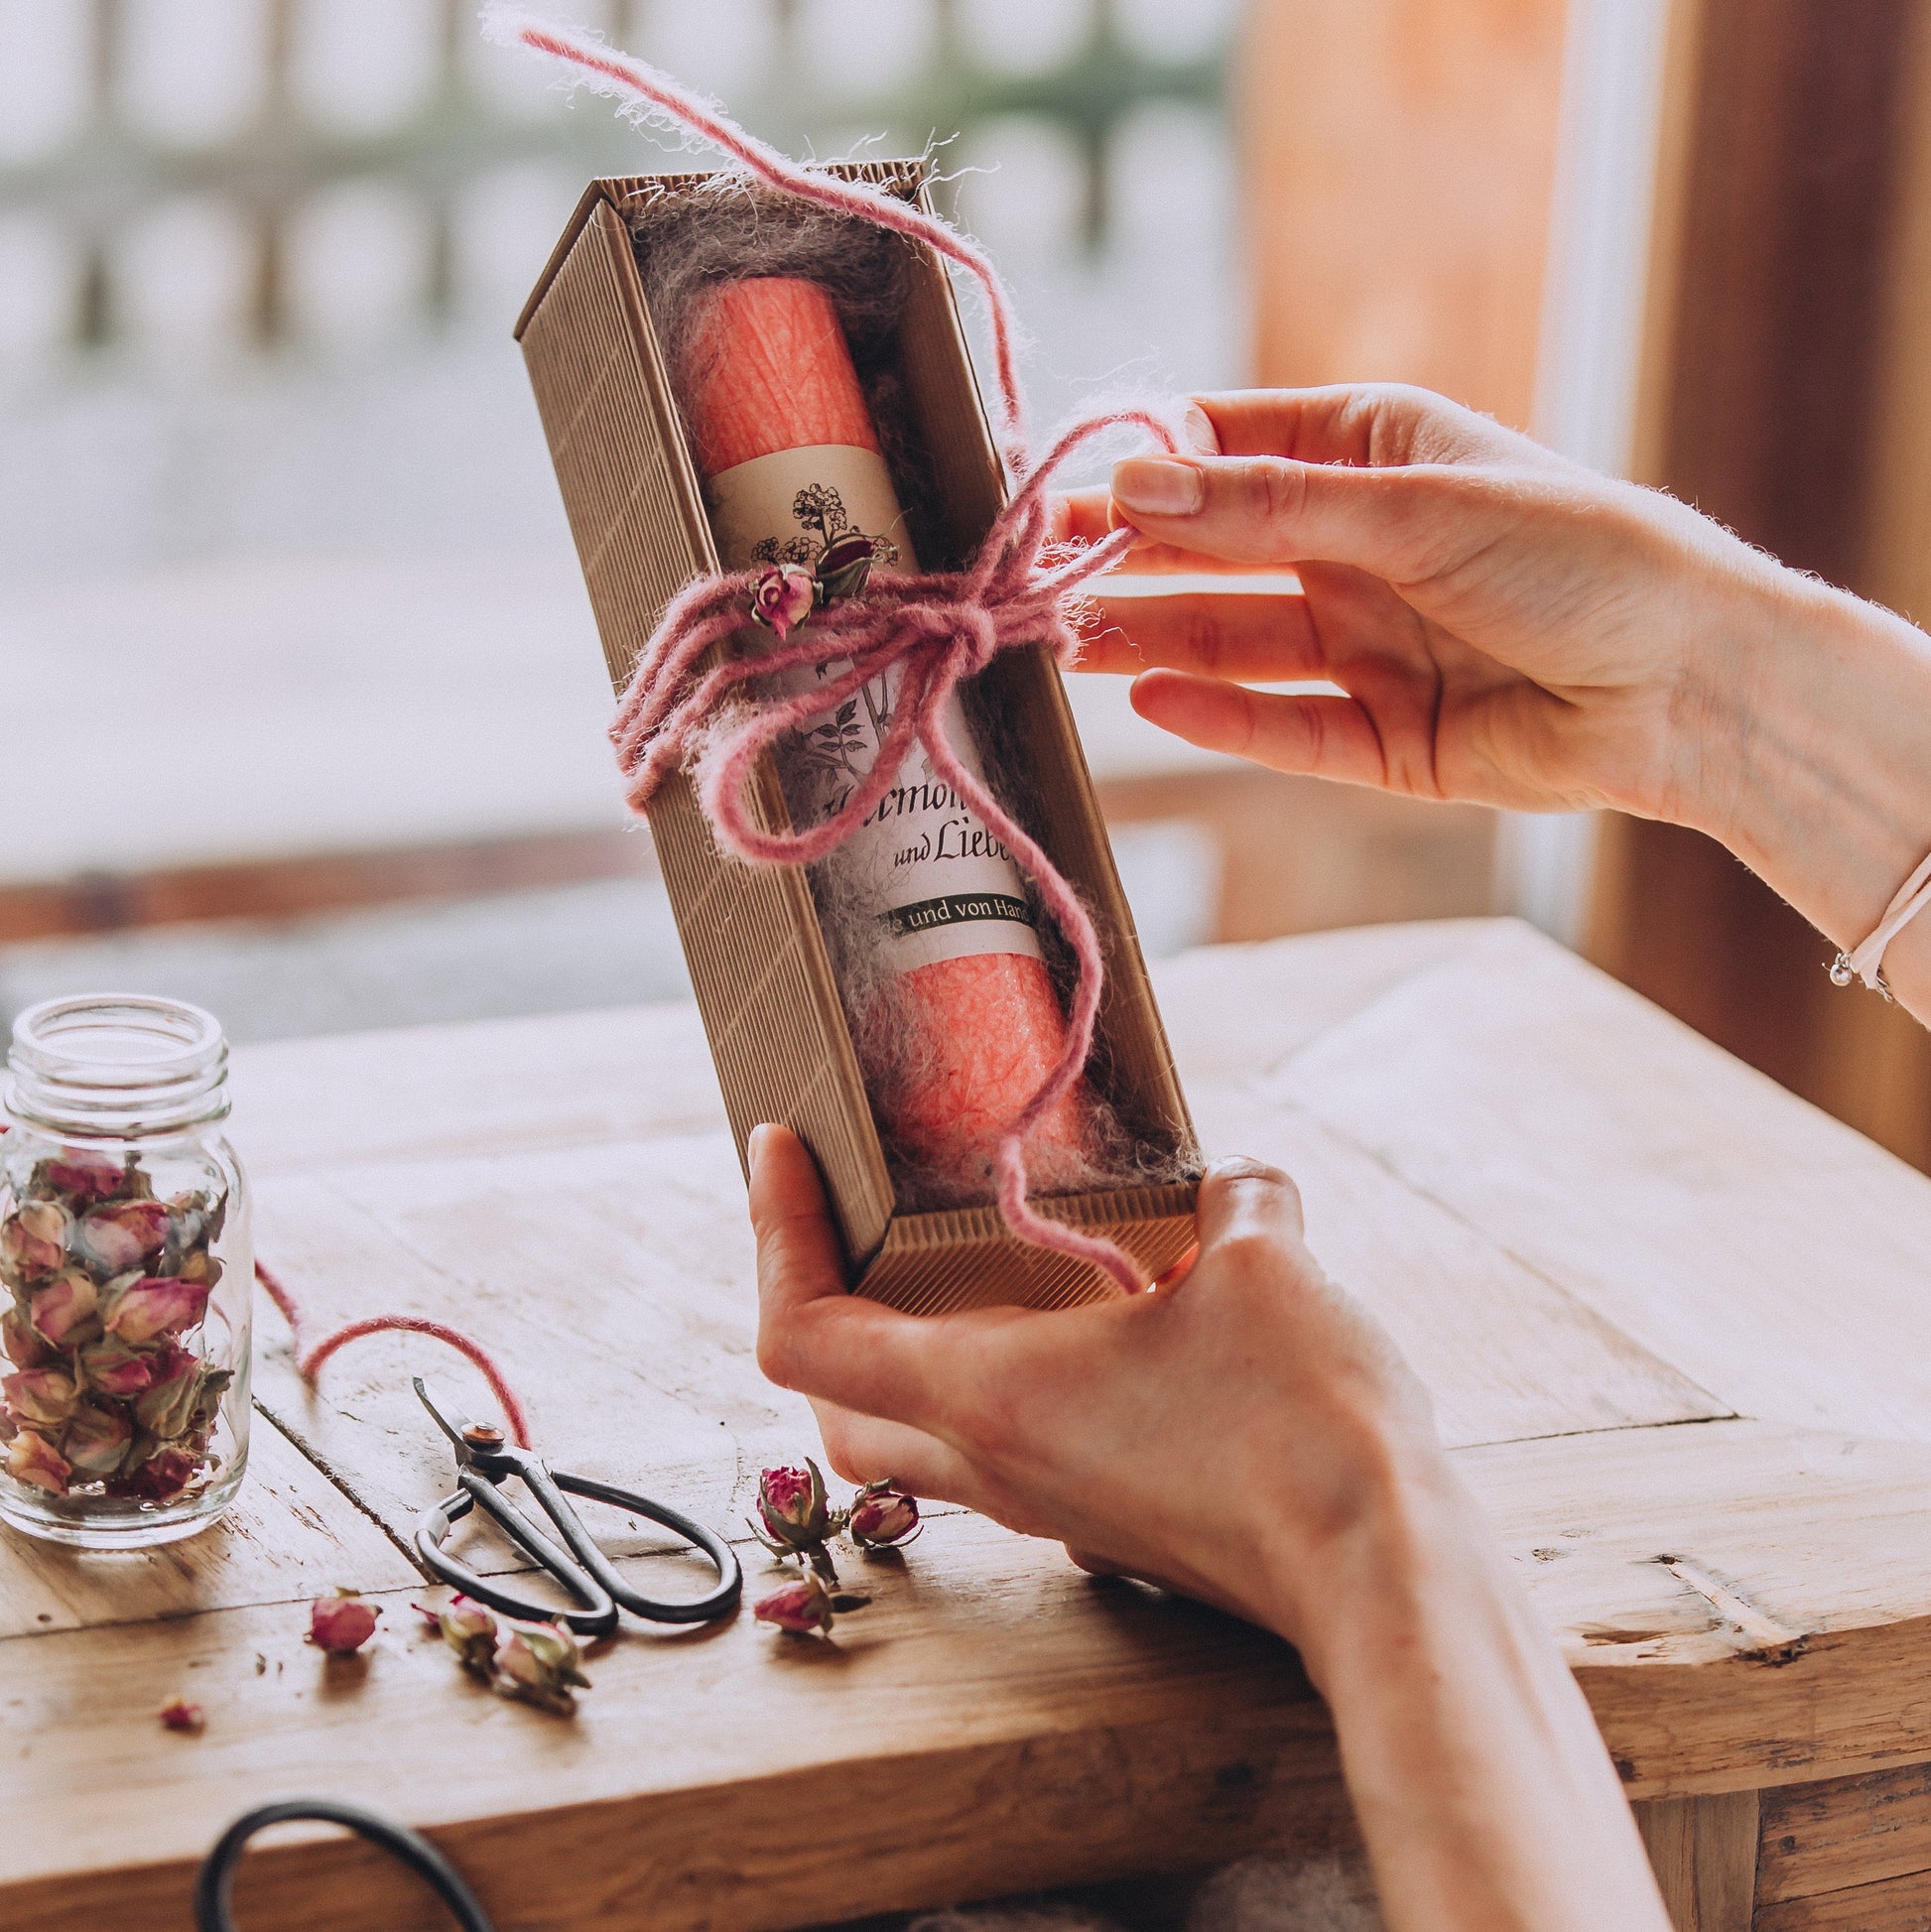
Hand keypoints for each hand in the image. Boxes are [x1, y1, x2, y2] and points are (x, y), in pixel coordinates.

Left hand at [749, 1121, 1449, 1656]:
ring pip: (918, 1443)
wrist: (1380, 1573)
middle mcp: (996, 1462)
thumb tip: (1234, 1185)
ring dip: (906, 1354)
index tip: (780, 1149)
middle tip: (841, 1222)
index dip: (772, 1234)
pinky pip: (1008, 1455)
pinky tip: (1083, 1326)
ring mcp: (1050, 1504)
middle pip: (838, 1407)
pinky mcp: (1109, 1521)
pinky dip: (1002, 1387)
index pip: (804, 1333)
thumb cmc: (1302, 1426)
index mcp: (988, 1393)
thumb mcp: (1266, 1264)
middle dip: (815, 1311)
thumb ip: (1235, 1199)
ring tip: (956, 1263)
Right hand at [1063, 383, 1807, 831]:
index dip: (1144, 463)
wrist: (1689, 686)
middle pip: (1216, 552)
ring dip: (1152, 637)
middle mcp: (1359, 550)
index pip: (1229, 448)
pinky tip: (1150, 699)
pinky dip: (1219, 716)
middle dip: (1129, 558)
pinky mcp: (1380, 740)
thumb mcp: (1413, 507)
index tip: (1059, 480)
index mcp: (1373, 458)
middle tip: (1037, 570)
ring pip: (1234, 642)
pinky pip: (1282, 726)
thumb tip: (1134, 483)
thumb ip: (1268, 508)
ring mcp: (1366, 647)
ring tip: (1067, 640)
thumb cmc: (1579, 555)